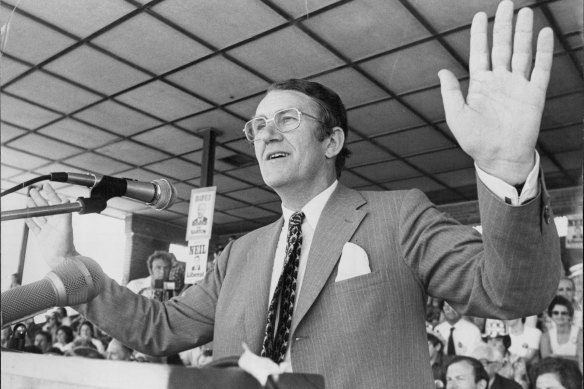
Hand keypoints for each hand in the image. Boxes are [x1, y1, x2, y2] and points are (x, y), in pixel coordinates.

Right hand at [25, 183, 77, 268]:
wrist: (61, 259)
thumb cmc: (65, 244)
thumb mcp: (66, 227)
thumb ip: (66, 213)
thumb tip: (66, 199)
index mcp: (61, 218)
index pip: (55, 202)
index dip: (50, 193)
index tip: (45, 185)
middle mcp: (55, 222)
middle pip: (45, 207)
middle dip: (39, 198)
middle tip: (32, 190)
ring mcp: (48, 229)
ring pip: (39, 215)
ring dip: (34, 207)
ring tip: (28, 200)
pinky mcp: (42, 237)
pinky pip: (35, 227)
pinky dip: (30, 221)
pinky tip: (27, 216)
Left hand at [438, 1, 552, 184]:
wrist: (499, 158)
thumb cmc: (475, 141)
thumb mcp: (456, 117)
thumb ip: (450, 93)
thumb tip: (442, 71)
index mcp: (480, 85)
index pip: (480, 53)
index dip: (480, 34)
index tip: (480, 15)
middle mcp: (499, 81)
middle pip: (502, 47)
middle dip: (503, 26)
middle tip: (506, 4)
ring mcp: (518, 86)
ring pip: (521, 53)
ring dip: (523, 33)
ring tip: (525, 12)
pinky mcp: (534, 95)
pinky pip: (540, 69)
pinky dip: (543, 52)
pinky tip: (543, 34)